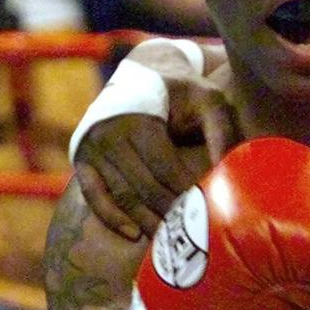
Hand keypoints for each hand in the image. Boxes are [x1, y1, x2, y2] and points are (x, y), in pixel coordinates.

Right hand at [74, 42, 236, 238]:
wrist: (145, 69)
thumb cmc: (184, 88)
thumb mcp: (207, 99)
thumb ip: (220, 131)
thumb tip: (226, 174)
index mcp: (138, 119)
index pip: (163, 166)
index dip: (184, 191)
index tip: (206, 211)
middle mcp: (110, 134)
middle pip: (142, 185)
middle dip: (168, 211)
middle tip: (192, 233)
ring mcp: (93, 147)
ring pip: (121, 195)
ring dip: (145, 220)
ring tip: (169, 240)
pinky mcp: (83, 157)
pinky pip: (94, 195)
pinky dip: (111, 216)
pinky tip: (133, 233)